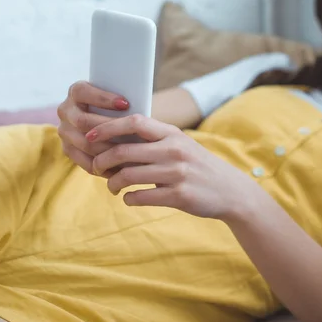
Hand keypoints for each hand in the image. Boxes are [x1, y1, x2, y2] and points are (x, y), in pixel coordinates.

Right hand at [57, 81, 129, 173]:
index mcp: (76, 92)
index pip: (82, 92)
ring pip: (84, 143)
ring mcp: (64, 131)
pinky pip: (83, 160)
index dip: (103, 98)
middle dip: (107, 128)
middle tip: (130, 134)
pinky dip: (102, 164)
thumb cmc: (119, 109)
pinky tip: (120, 166)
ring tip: (128, 152)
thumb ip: (123, 101)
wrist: (105, 124)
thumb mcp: (118, 101)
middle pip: (82, 120)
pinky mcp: (68, 149)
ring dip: (106, 148)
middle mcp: (65, 110)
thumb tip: (135, 106)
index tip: (126, 104)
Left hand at [86, 114, 266, 220]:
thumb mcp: (181, 145)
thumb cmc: (198, 167)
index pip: (134, 122)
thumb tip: (114, 138)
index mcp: (172, 134)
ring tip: (112, 187)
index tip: (90, 135)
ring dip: (112, 184)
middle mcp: (174, 151)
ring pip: (127, 176)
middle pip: (123, 151)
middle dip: (102, 161)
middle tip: (97, 168)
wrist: (230, 191)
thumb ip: (155, 140)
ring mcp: (177, 174)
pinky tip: (129, 199)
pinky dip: (129, 199)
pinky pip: (140, 197)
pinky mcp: (179, 196)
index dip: (108, 127)